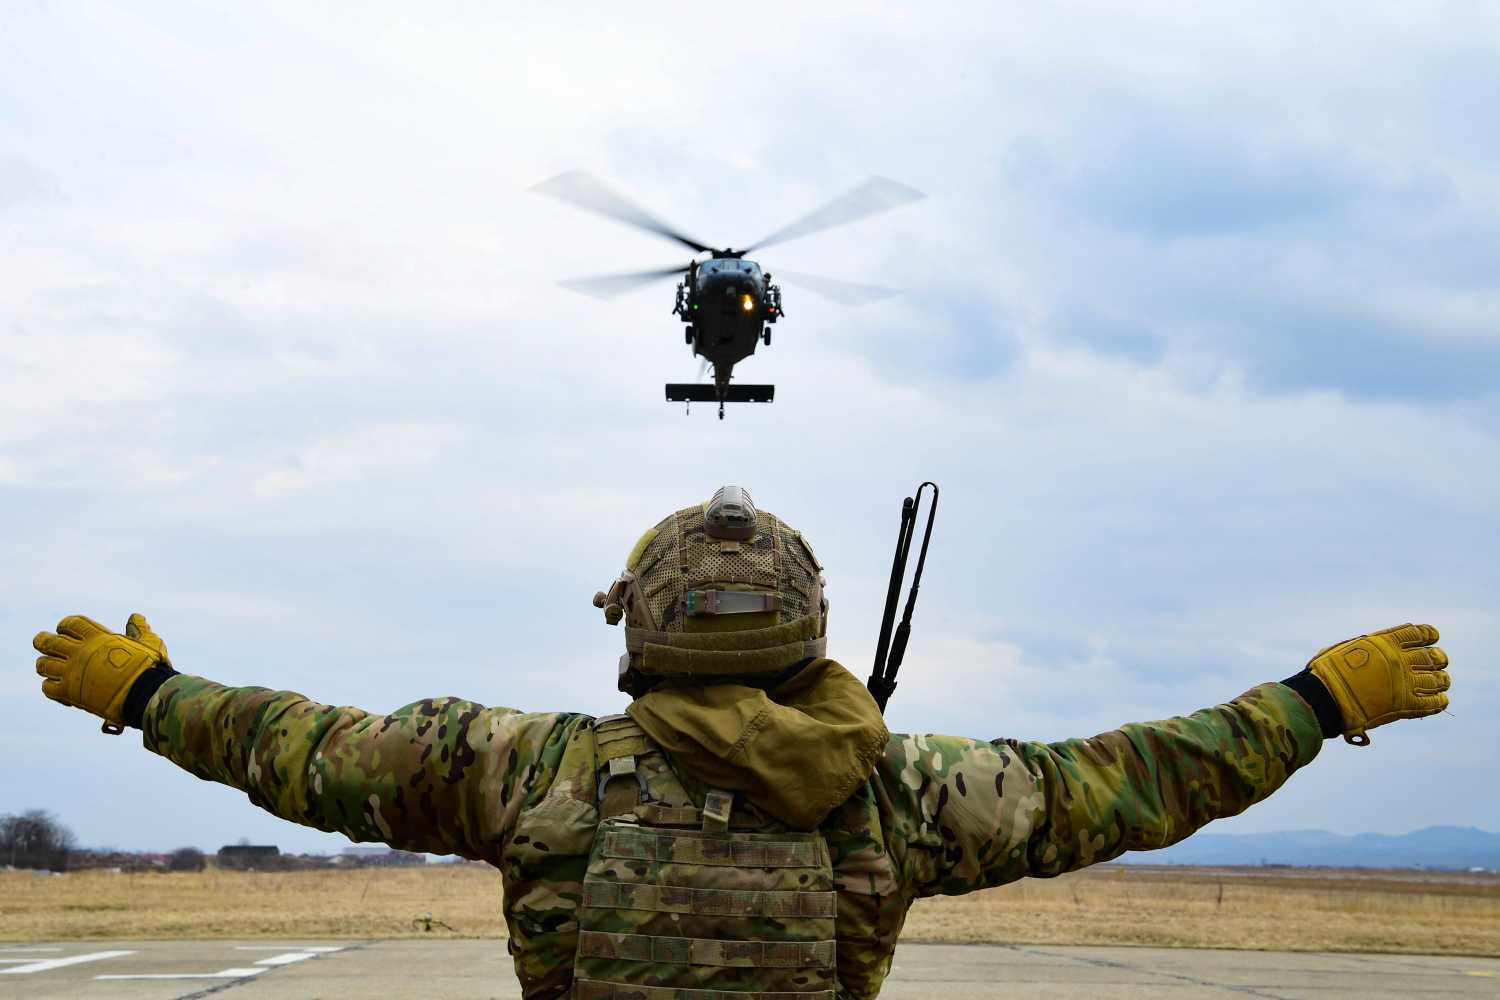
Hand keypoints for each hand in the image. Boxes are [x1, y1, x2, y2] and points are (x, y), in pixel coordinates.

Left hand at [34, 614, 168, 733]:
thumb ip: (139, 629)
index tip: (65, 629)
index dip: (65, 625)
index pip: (71, 624)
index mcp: (97, 637)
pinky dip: (50, 687)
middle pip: (49, 642)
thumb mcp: (148, 643)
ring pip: (44, 665)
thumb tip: (136, 616)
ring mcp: (72, 672)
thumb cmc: (148, 667)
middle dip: (42, 641)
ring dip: (44, 665)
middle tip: (42, 643)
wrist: (144, 693)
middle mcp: (80, 652)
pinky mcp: (69, 692)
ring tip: (48, 667)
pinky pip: (48, 688)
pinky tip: (59, 688)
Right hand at [1306, 623, 1449, 745]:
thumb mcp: (1347, 648)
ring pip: (1438, 680)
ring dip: (1441, 681)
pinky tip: (1438, 700)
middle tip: (1438, 662)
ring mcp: (1406, 683)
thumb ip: (1367, 646)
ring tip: (1440, 682)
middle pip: (1433, 657)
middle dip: (1438, 659)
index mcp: (1386, 643)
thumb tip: (1370, 645)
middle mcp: (1400, 660)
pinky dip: (1439, 701)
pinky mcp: (1407, 705)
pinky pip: (1433, 703)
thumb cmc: (1328, 672)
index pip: (1418, 633)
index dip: (1429, 634)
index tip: (1432, 637)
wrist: (1326, 698)